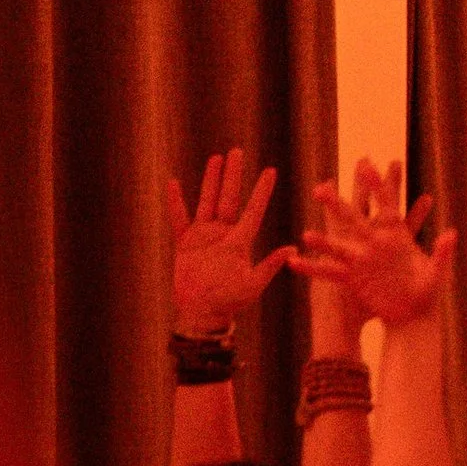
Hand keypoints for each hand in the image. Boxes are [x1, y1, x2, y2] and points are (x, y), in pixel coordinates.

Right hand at [165, 149, 287, 336]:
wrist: (201, 314)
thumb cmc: (229, 303)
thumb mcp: (252, 285)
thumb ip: (269, 266)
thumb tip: (292, 248)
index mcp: (239, 241)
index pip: (253, 210)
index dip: (261, 190)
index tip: (270, 171)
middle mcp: (222, 234)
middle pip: (228, 198)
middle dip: (233, 175)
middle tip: (236, 151)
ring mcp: (203, 237)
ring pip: (207, 201)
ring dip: (211, 180)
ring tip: (216, 159)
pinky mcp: (185, 244)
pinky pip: (179, 219)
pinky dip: (176, 202)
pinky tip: (174, 183)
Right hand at [291, 158, 455, 328]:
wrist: (410, 319)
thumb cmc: (424, 296)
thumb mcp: (435, 274)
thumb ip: (441, 253)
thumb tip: (451, 234)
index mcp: (395, 237)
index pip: (385, 204)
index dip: (377, 184)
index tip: (368, 164)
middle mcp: (374, 244)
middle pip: (356, 214)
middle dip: (343, 197)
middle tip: (325, 183)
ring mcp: (360, 260)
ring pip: (336, 240)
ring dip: (322, 230)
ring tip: (309, 213)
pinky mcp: (351, 279)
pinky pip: (327, 272)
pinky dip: (311, 267)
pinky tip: (293, 260)